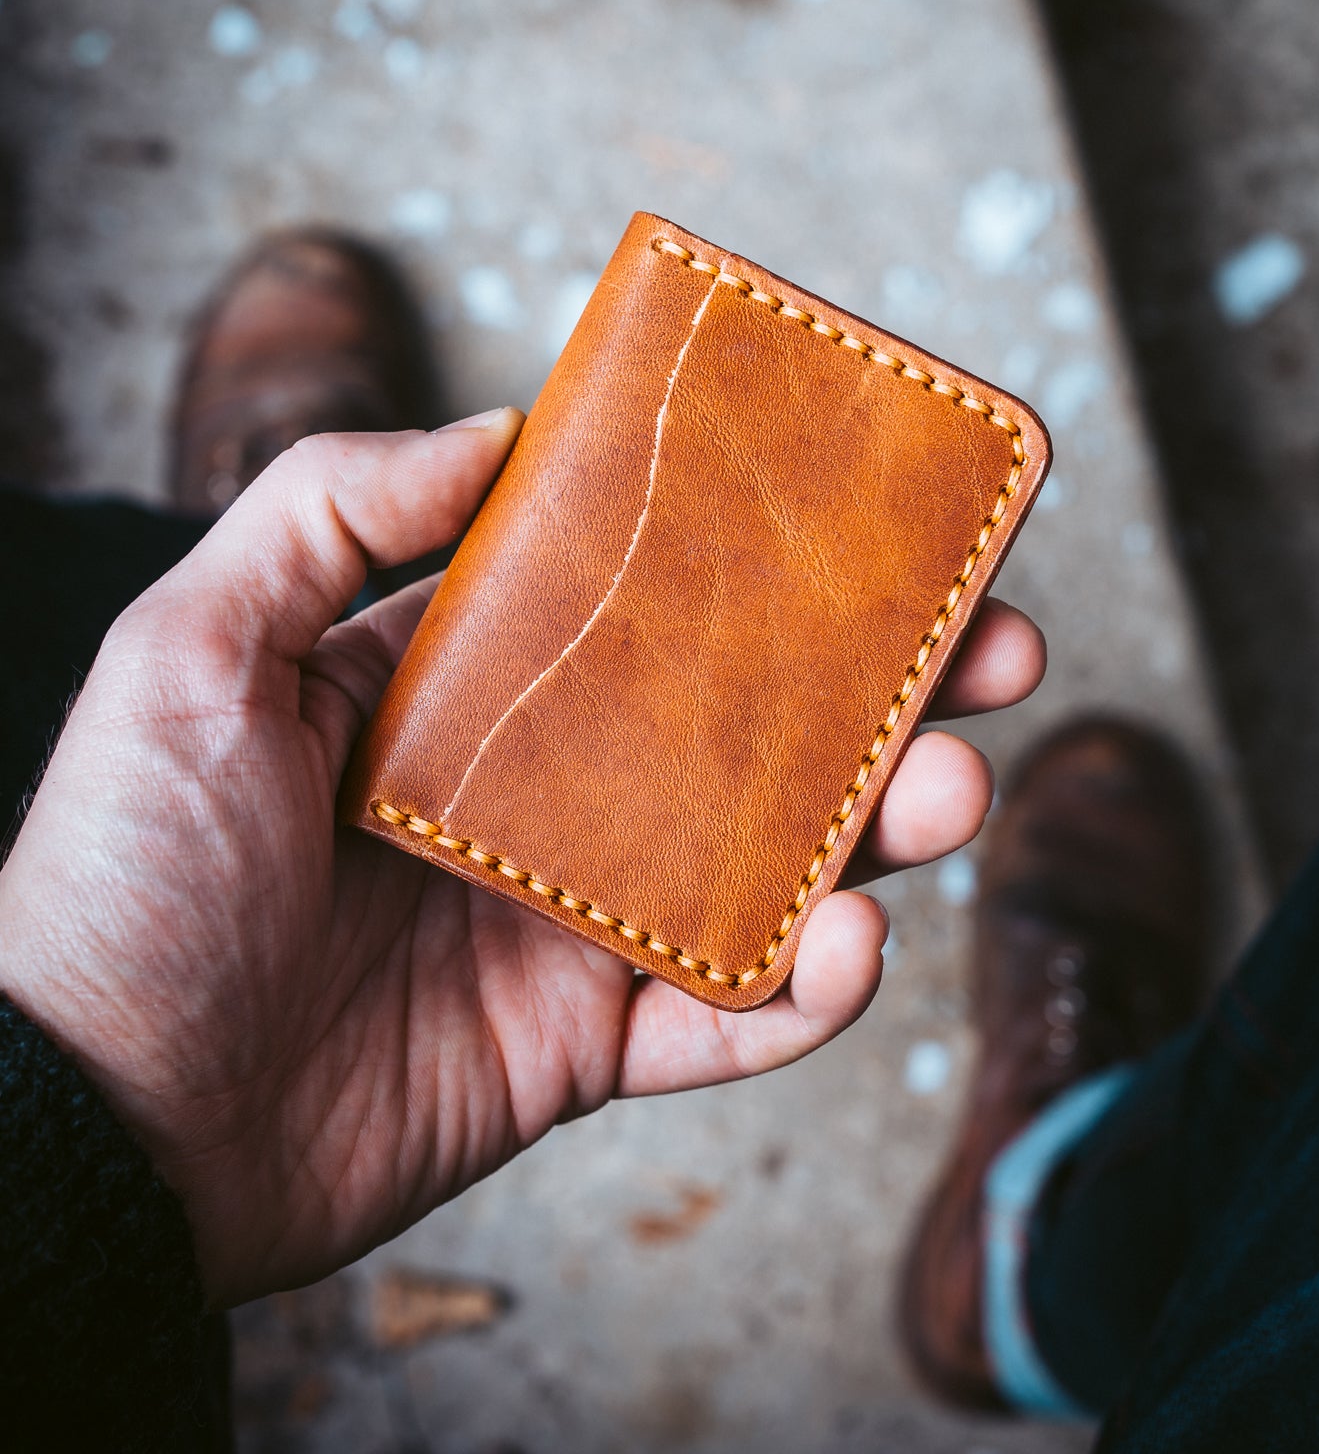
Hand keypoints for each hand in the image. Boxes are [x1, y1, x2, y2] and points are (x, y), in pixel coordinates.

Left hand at [0, 412, 1044, 1304]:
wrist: (95, 1121)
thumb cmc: (130, 870)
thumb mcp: (195, 647)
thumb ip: (332, 510)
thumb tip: (498, 425)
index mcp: (480, 695)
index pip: (662, 611)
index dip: (775, 569)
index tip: (885, 527)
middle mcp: (553, 796)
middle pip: (759, 733)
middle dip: (890, 692)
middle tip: (996, 650)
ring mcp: (582, 922)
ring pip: (779, 867)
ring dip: (888, 829)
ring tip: (952, 788)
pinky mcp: (591, 1046)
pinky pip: (731, 1018)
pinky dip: (807, 993)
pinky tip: (847, 945)